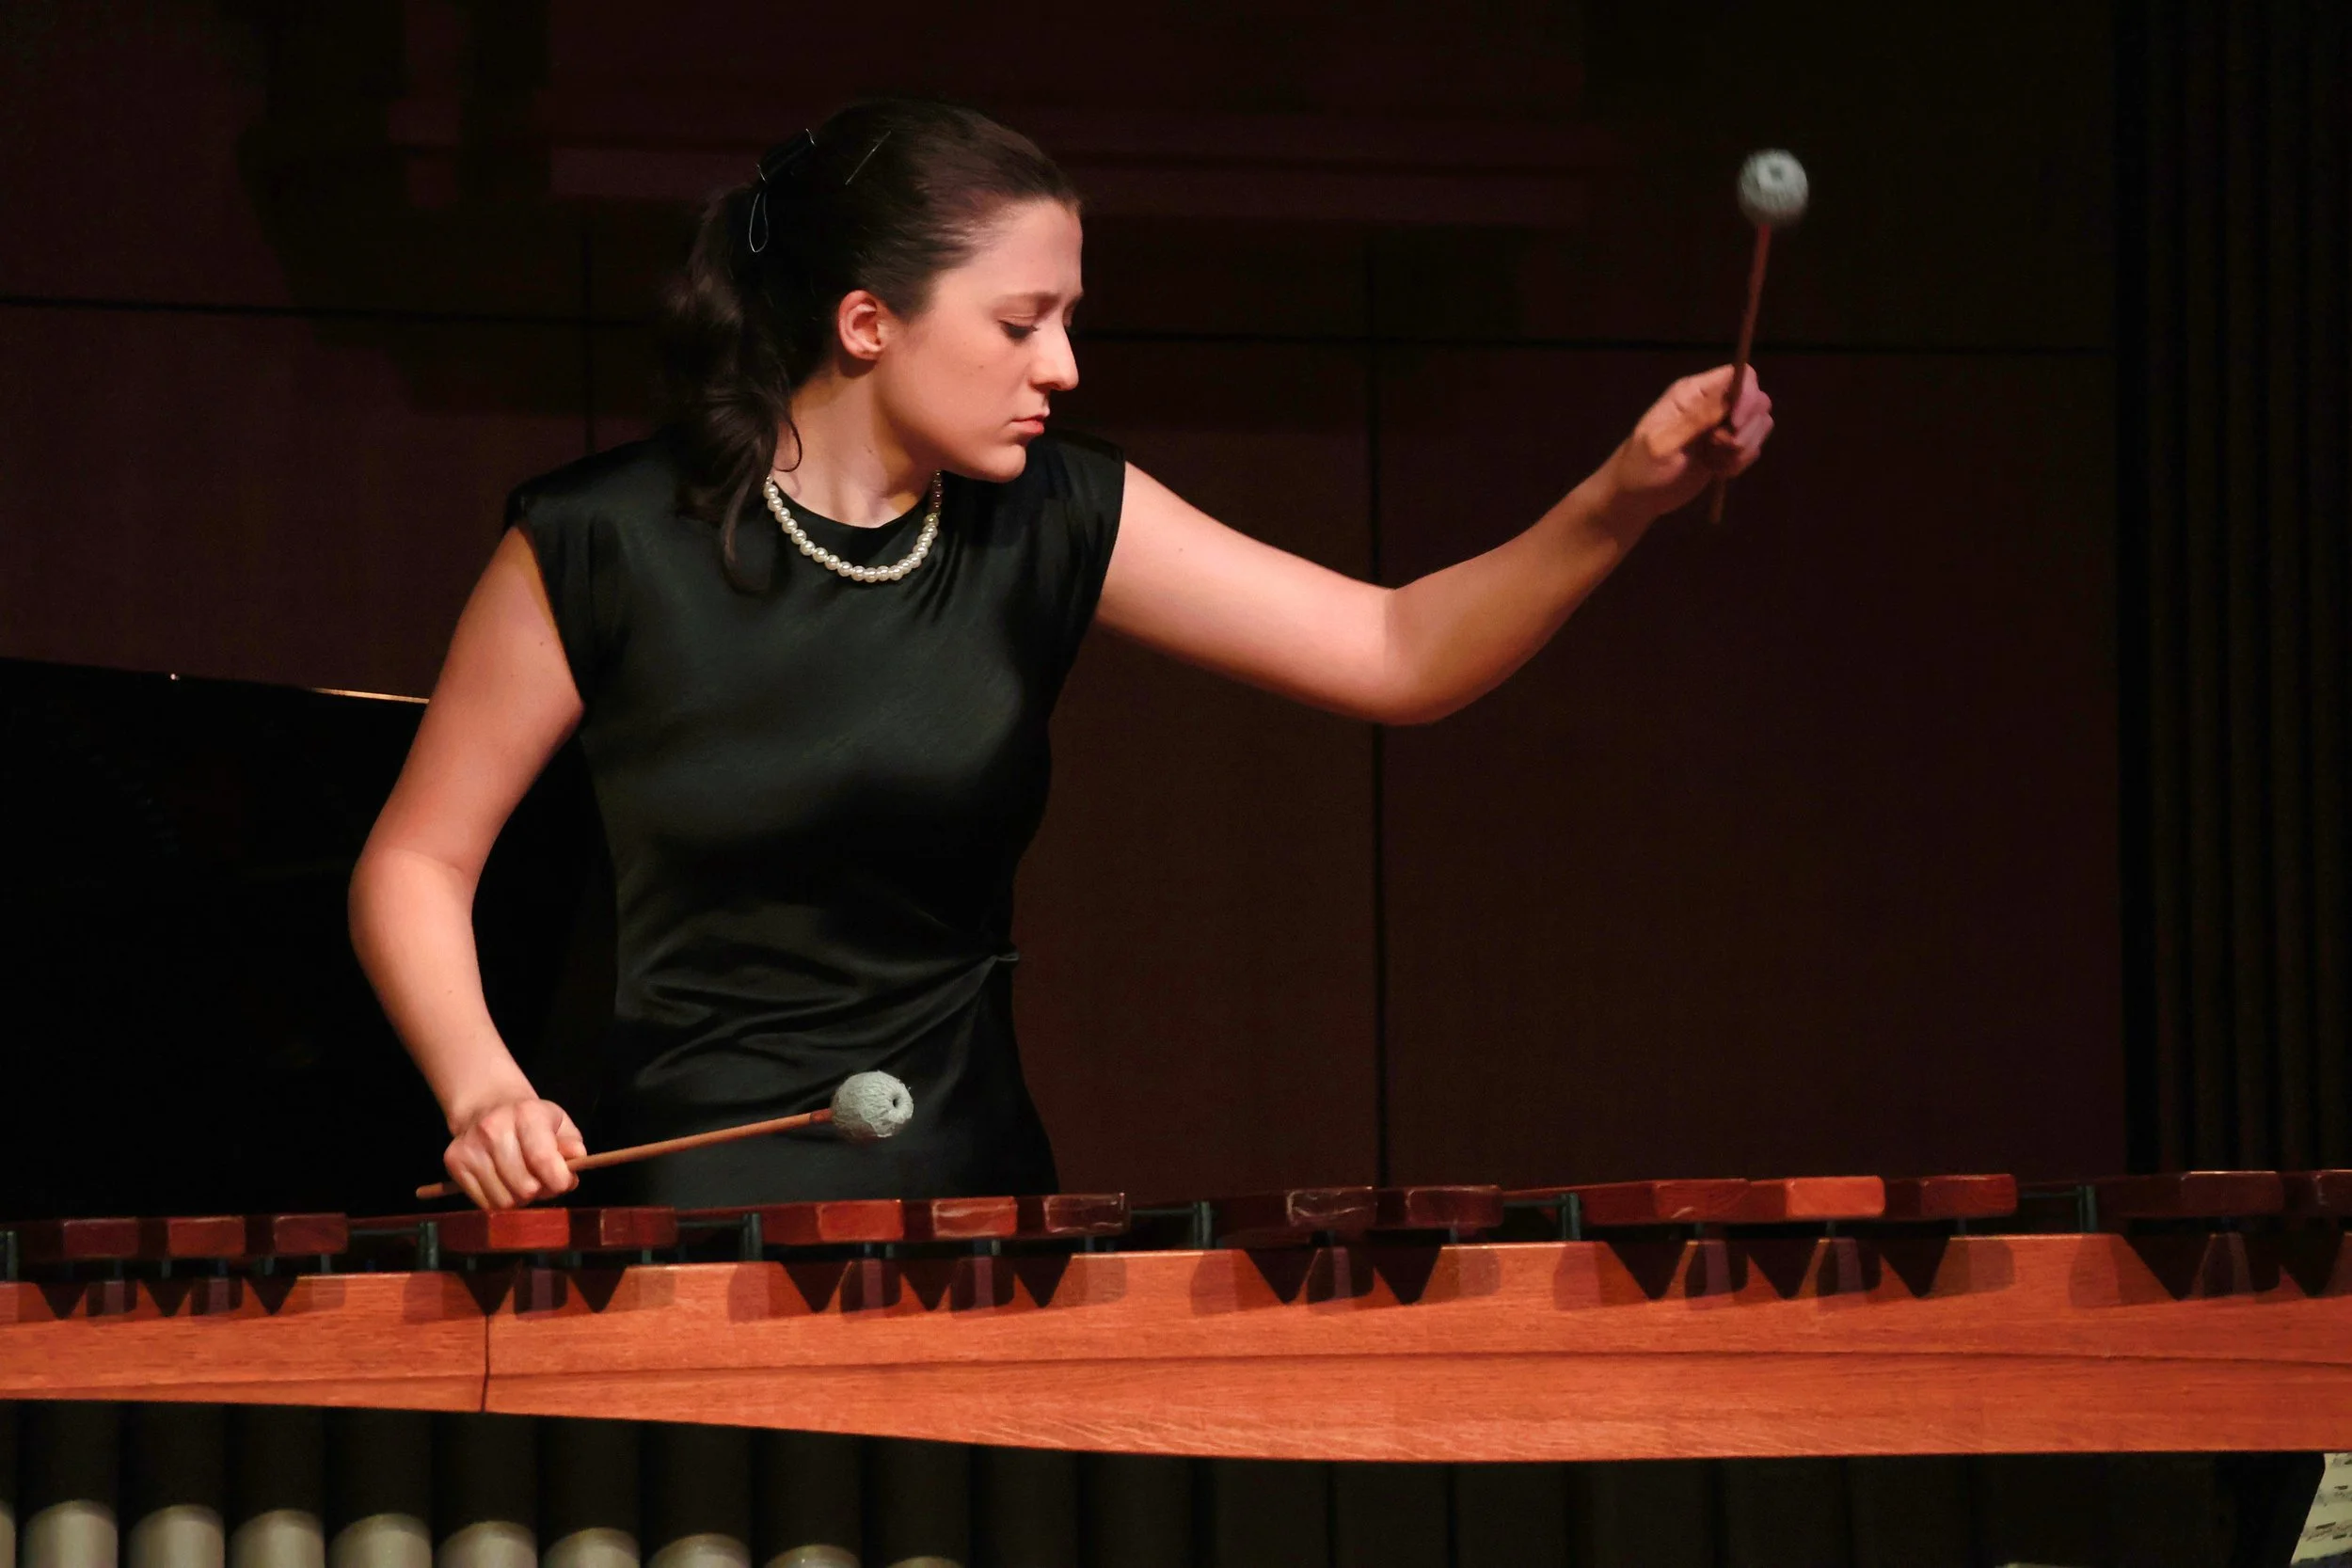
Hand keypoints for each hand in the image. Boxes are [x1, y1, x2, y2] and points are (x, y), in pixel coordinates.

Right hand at [443, 1097, 584, 1209]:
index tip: (563, 1181)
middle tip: (540, 1180)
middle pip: (525, 1188)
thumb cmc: (532, 1121)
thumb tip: (578, 1159)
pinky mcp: (454, 1161)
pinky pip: (485, 1204)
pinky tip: (503, 1182)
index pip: (544, 1161)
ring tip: (521, 1181)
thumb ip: (571, 1144)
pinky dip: (499, 1200)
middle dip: (540, 1191)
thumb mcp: (559, 1124)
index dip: (560, 1181)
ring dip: (519, 1199)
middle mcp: (494, 1128)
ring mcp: (470, 1146)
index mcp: (526, 1114)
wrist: (488, 1107)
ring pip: (504, 1202)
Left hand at [1604, 364, 1774, 518]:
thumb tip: (1729, 396)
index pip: (1740, 375)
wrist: (1637, 496)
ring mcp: (1722, 426)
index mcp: (1694, 392)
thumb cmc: (1640, 467)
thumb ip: (1695, 419)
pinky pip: (1752, 448)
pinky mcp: (1727, 449)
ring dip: (1743, 448)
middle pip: (1758, 400)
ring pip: (1759, 425)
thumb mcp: (1662, 443)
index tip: (1735, 423)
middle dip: (1746, 429)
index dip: (1748, 395)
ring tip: (1715, 463)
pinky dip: (1741, 462)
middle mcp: (1713, 404)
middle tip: (1719, 447)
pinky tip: (1718, 471)